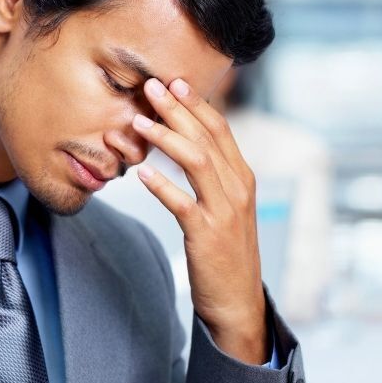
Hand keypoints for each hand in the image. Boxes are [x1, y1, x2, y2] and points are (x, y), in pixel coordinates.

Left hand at [132, 77, 267, 364]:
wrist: (238, 302)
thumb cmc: (225, 252)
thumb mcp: (225, 207)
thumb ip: (211, 176)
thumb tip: (186, 143)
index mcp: (242, 177)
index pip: (220, 129)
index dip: (196, 103)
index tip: (172, 81)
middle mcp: (238, 189)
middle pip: (207, 137)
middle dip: (178, 109)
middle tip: (151, 86)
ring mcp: (224, 212)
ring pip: (197, 161)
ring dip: (166, 138)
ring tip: (139, 121)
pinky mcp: (207, 235)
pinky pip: (183, 204)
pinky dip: (162, 186)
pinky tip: (141, 174)